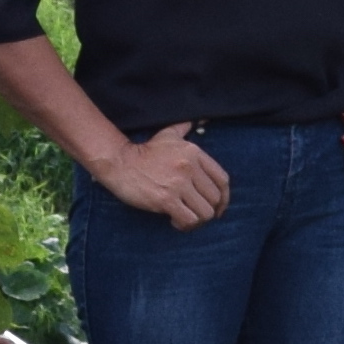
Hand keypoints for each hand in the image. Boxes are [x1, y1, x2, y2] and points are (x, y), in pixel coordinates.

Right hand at [93, 123, 227, 228]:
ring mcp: (178, 184)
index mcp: (195, 153)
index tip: (218, 207)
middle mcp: (190, 168)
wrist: (120, 161)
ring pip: (204, 212)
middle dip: (208, 211)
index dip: (224, 198)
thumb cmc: (145, 151)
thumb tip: (202, 119)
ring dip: (197, 221)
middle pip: (214, 199)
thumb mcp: (168, 134)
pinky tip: (174, 221)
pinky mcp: (166, 199)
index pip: (222, 180)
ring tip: (185, 218)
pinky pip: (188, 220)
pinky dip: (184, 225)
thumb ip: (186, 127)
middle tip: (196, 214)